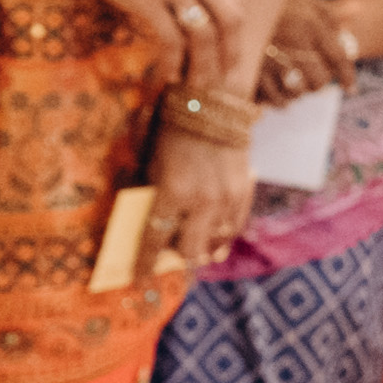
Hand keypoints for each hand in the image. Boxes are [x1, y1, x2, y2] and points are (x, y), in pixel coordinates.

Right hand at [88, 0, 241, 87]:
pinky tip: (170, 75)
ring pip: (202, 35)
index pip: (236, 2)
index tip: (232, 56)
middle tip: (224, 78)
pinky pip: (171, 39)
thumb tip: (213, 10)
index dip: (237, 34)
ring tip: (198, 84)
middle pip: (229, 20)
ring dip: (203, 66)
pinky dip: (174, 62)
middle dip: (230, 53)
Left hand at [147, 122, 250, 273]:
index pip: (154, 239)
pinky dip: (223, 236)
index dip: (145, 262)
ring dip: (204, 250)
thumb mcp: (154, 162)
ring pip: (216, 243)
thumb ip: (153, 196)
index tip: (139, 278)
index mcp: (172, 192)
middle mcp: (202, 201)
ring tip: (197, 253)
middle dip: (177, 259)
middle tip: (170, 260)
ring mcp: (226, 200)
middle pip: (189, 250)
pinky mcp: (243, 193)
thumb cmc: (174, 131)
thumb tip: (153, 227)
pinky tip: (217, 240)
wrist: (215, 104)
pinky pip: (234, 227)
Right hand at [261, 0, 358, 97]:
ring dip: (299, 91)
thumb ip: (329, 10)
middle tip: (313, 78)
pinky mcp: (251, 72)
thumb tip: (357, 11)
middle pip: (319, 80)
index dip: (347, 76)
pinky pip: (275, 99)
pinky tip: (278, 89)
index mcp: (309, 23)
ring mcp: (271, 58)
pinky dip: (280, 99)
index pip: (338, 58)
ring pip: (298, 92)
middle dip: (319, 82)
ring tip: (292, 82)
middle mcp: (293, 42)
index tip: (350, 87)